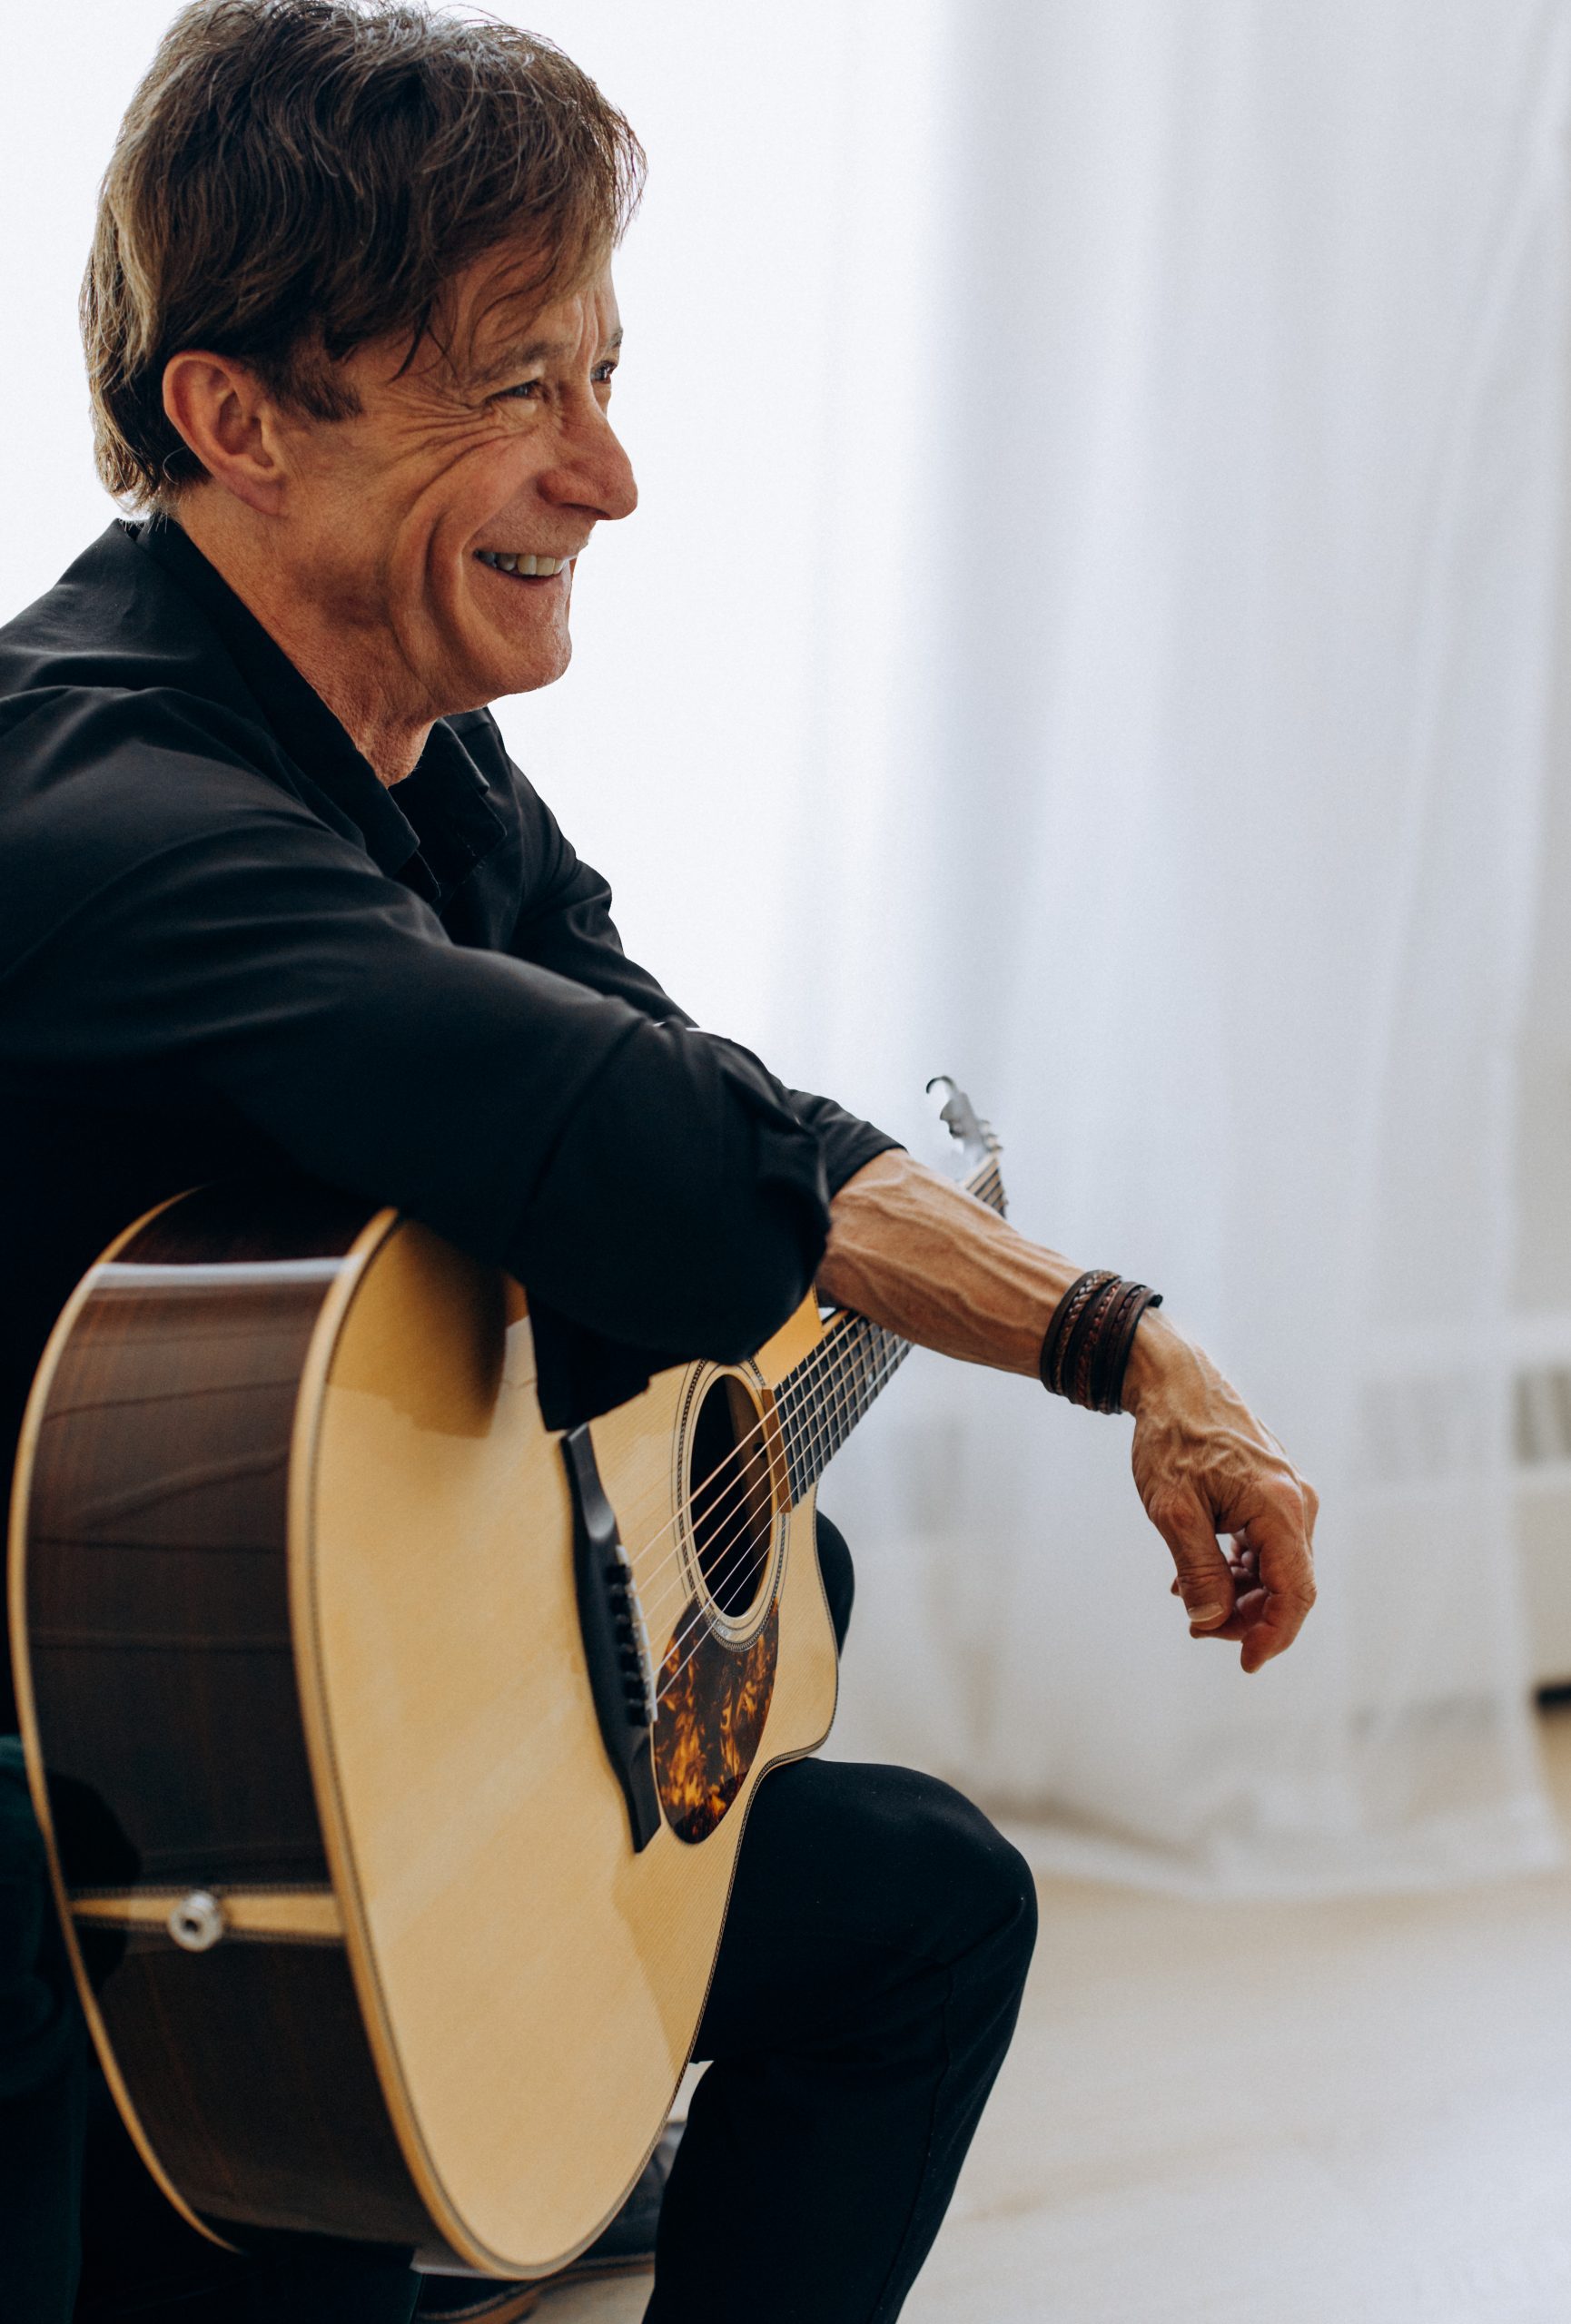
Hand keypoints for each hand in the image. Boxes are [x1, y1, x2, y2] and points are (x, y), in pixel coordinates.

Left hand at [1122, 1312, 1316, 1671]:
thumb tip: (1210, 1621)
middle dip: (1247, 1617)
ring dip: (1240, 1594)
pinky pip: (1266, 1545)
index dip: (1274, 1635)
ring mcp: (1288, 1495)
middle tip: (1197, 1627)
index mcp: (1280, 1507)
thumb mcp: (1173, 1509)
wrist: (1174, 1380)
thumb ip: (1196, 1569)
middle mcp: (1296, 1502)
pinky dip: (1239, 1568)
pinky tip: (1198, 1575)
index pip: (1295, 1592)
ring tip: (1188, 1601)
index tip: (1245, 1664)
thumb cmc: (1172, 1438)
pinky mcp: (1273, 1491)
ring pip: (1276, 1568)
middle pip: (1288, 1585)